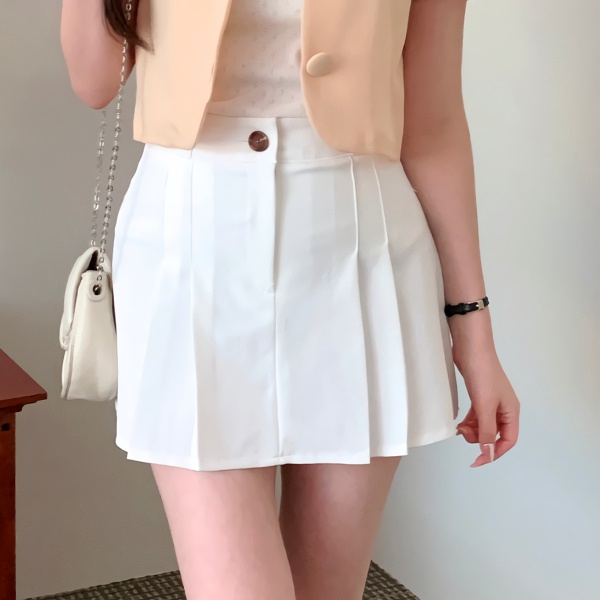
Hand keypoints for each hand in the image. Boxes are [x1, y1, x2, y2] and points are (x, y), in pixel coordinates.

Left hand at [452, 330, 519, 466]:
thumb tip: (487, 453)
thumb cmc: (482, 374)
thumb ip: (486, 431)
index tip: (477, 461)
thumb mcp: (484, 406)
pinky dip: (469, 422)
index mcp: (511, 411)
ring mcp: (491, 401)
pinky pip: (476, 416)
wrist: (470, 348)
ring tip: (459, 428)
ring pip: (484, 425)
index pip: (508, 440)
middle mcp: (504, 408)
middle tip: (463, 434)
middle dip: (479, 439)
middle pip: (495, 434)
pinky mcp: (479, 395)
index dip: (494, 453)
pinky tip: (459, 423)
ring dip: (472, 431)